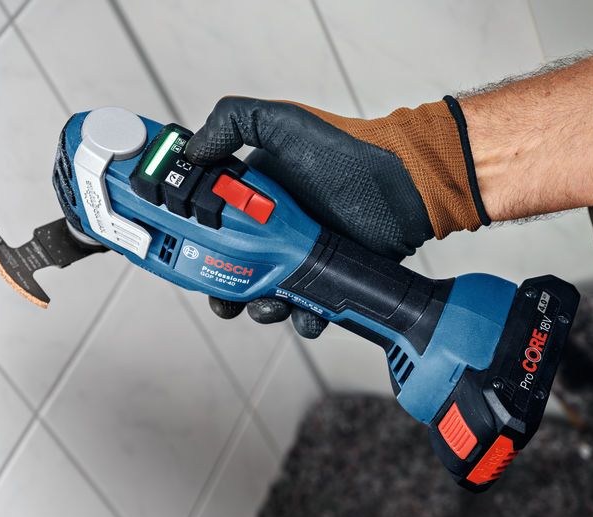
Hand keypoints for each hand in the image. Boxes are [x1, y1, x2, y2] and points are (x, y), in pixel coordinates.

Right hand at [185, 96, 485, 336]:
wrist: (402, 183)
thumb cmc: (345, 150)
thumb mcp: (282, 123)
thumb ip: (233, 121)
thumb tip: (190, 151)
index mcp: (257, 196)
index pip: (217, 227)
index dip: (200, 247)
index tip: (191, 261)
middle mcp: (276, 228)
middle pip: (237, 270)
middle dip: (226, 290)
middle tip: (225, 300)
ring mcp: (303, 254)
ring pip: (270, 294)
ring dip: (262, 309)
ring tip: (270, 307)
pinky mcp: (329, 275)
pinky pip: (310, 306)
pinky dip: (305, 318)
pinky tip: (307, 314)